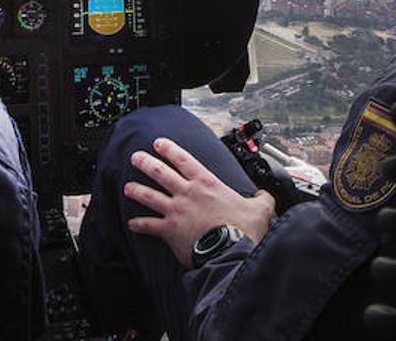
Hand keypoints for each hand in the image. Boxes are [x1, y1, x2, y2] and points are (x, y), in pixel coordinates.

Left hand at [124, 136, 275, 266]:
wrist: (230, 252)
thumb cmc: (244, 231)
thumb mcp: (260, 209)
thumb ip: (261, 199)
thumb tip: (266, 196)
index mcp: (206, 183)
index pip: (183, 160)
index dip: (169, 149)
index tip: (158, 142)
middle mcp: (187, 193)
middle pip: (160, 173)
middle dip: (145, 163)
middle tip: (135, 157)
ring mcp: (176, 211)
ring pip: (149, 196)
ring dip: (137, 190)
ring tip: (128, 187)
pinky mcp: (169, 231)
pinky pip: (149, 226)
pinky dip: (139, 224)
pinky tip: (132, 224)